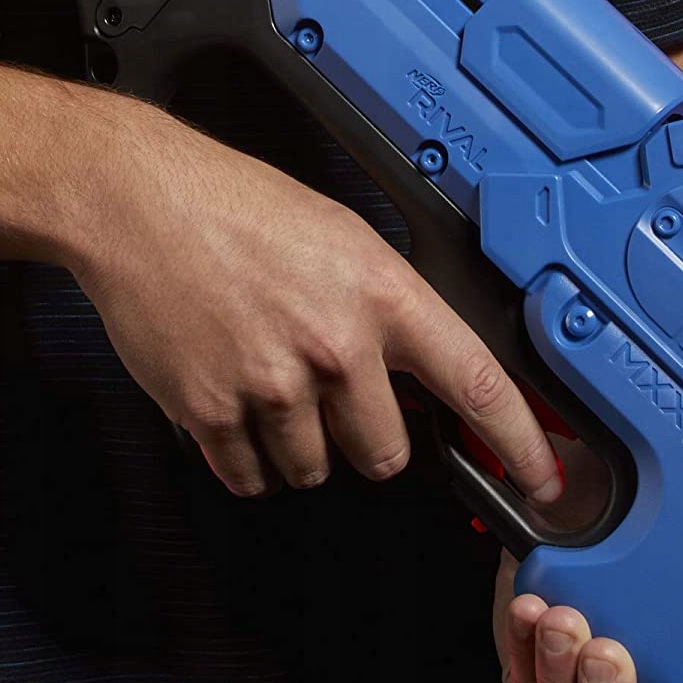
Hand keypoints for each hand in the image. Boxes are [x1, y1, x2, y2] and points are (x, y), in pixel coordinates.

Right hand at [64, 102, 561, 501]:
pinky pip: (250, 477)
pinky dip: (245, 456)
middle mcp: (336, 345)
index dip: (519, 441)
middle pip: (386, 454)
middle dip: (366, 439)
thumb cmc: (236, 208)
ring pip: (313, 469)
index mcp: (381, 293)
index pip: (475, 381)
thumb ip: (387, 308)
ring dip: (297, 444)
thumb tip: (423, 372)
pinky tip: (233, 398)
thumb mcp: (343, 238)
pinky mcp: (212, 412)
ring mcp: (273, 384)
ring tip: (267, 377)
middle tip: (330, 395)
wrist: (140, 202)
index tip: (543, 480)